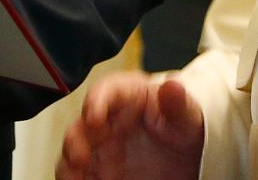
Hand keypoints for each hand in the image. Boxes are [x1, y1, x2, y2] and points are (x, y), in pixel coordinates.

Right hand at [57, 72, 203, 179]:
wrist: (186, 158)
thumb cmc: (183, 126)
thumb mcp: (187, 116)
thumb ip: (178, 104)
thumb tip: (172, 86)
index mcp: (128, 95)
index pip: (107, 91)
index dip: (97, 102)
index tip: (94, 117)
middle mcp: (108, 120)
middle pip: (82, 124)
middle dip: (75, 140)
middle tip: (80, 158)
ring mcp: (101, 147)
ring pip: (73, 153)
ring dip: (69, 166)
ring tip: (75, 177)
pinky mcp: (100, 171)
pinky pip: (81, 176)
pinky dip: (76, 179)